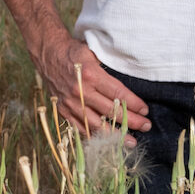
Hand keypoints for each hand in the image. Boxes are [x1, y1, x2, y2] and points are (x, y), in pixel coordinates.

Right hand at [32, 36, 149, 134]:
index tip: (145, 111)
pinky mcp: (63, 110)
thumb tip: (132, 80)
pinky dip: (94, 135)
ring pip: (96, 124)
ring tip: (130, 141)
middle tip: (146, 126)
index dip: (134, 104)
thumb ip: (110, 68)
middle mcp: (81, 91)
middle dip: (131, 121)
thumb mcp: (94, 53)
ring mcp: (70, 103)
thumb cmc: (74, 52)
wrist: (48, 53)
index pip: (118, 94)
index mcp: (91, 74)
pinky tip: (107, 142)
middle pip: (111, 111)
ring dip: (115, 135)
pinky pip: (80, 127)